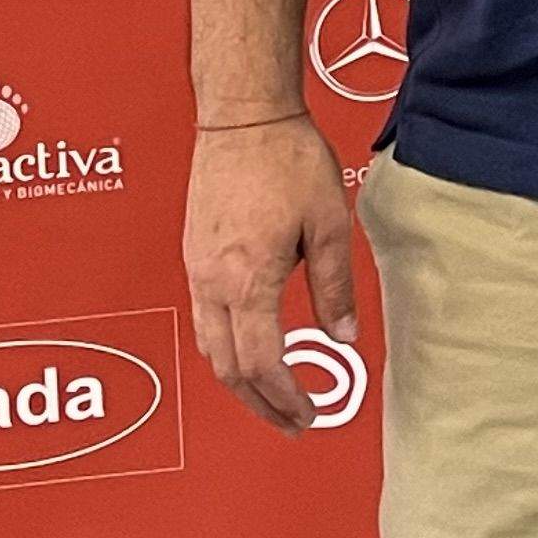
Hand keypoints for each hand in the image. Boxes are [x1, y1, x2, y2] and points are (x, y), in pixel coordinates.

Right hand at [183, 115, 358, 433]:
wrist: (244, 116)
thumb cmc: (286, 159)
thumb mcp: (328, 224)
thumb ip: (335, 286)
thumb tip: (344, 336)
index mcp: (247, 279)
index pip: (261, 363)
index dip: (285, 397)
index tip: (307, 412)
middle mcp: (212, 281)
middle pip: (227, 367)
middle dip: (259, 403)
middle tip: (292, 420)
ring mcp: (197, 269)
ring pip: (209, 347)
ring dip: (239, 380)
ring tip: (273, 395)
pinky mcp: (194, 255)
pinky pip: (204, 318)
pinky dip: (226, 347)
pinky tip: (250, 347)